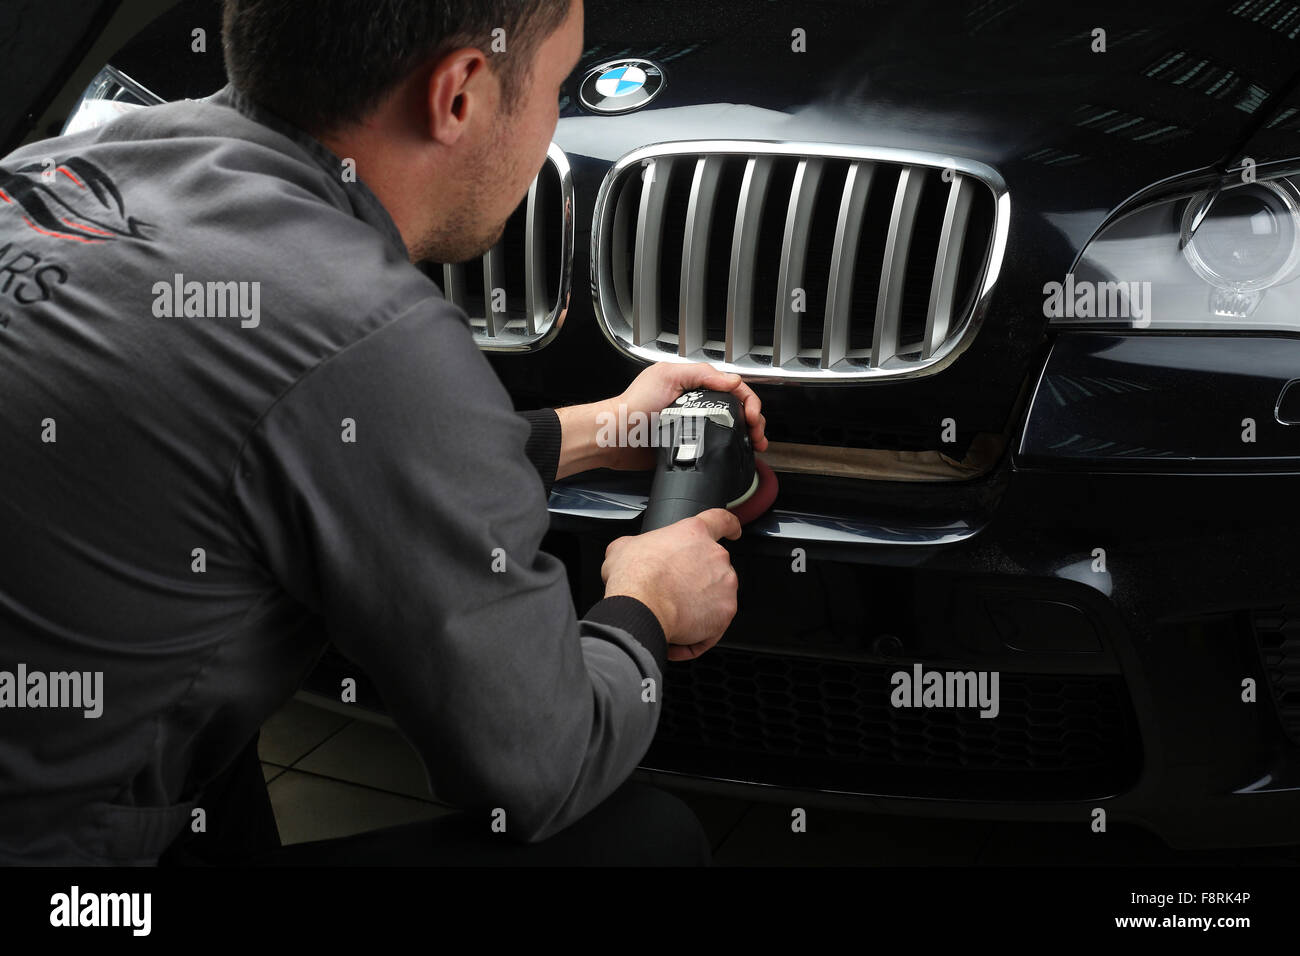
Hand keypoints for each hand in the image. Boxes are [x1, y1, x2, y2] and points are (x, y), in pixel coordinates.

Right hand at [601, 508, 741, 660]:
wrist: (640, 606)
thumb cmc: (633, 576)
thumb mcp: (623, 548)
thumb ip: (637, 545)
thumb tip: (629, 552)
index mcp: (694, 533)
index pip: (721, 520)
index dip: (729, 526)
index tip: (733, 532)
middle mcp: (716, 556)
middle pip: (714, 568)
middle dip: (696, 582)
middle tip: (671, 593)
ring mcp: (725, 585)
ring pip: (714, 598)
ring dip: (695, 610)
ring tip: (669, 617)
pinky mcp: (725, 613)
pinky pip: (711, 627)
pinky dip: (695, 636)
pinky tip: (674, 637)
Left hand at [604, 362, 767, 470]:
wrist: (616, 437)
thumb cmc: (633, 405)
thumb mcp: (667, 377)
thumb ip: (700, 374)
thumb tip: (732, 380)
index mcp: (693, 385)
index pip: (731, 388)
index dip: (748, 400)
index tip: (752, 416)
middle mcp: (696, 404)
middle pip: (736, 409)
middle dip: (754, 421)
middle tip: (757, 435)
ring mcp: (694, 425)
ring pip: (731, 429)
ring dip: (748, 436)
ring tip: (756, 446)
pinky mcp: (690, 445)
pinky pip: (717, 446)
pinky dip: (733, 449)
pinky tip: (740, 454)